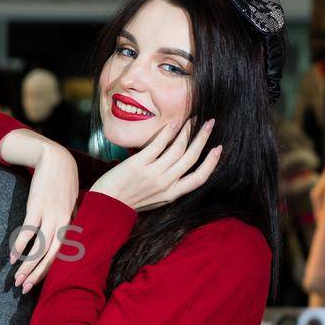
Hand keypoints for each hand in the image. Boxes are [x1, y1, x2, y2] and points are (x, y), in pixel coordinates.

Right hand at [0, 133, 78, 292]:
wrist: (56, 160)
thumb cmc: (63, 183)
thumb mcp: (71, 204)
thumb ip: (70, 221)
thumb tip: (67, 237)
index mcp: (72, 225)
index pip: (62, 256)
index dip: (49, 272)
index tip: (38, 285)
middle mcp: (63, 224)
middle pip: (51, 257)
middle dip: (37, 275)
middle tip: (24, 289)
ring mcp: (50, 216)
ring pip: (40, 248)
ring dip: (27, 266)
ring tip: (16, 279)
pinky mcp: (37, 207)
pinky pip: (28, 231)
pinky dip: (19, 246)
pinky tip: (12, 257)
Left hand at [88, 120, 219, 210]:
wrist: (105, 205)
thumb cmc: (128, 200)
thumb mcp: (155, 198)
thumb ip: (168, 185)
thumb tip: (179, 169)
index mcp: (172, 194)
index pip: (200, 178)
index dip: (212, 162)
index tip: (219, 148)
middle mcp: (166, 184)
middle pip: (192, 157)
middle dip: (203, 138)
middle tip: (210, 123)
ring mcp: (153, 174)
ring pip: (178, 148)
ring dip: (187, 131)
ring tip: (192, 120)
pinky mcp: (139, 164)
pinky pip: (158, 145)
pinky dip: (168, 132)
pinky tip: (174, 123)